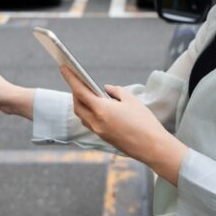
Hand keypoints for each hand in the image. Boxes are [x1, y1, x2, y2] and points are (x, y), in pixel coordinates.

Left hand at [59, 66, 187, 185]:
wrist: (152, 147)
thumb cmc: (144, 122)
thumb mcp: (131, 100)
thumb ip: (116, 91)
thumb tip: (106, 89)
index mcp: (101, 110)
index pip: (80, 91)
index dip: (71, 78)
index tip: (64, 68)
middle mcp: (96, 122)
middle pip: (78, 105)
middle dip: (75, 91)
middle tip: (77, 80)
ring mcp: (99, 131)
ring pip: (82, 115)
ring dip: (81, 103)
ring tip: (86, 92)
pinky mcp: (104, 138)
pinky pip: (90, 123)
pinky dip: (89, 113)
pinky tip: (96, 107)